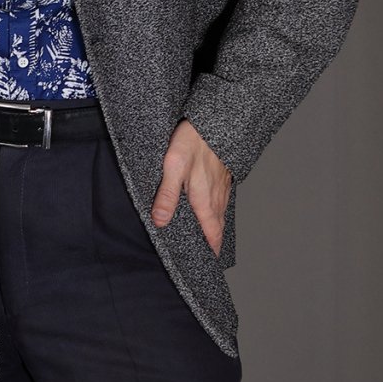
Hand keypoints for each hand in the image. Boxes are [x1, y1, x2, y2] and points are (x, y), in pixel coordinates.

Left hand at [151, 119, 231, 256]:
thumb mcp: (173, 167)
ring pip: (220, 213)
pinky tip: (210, 207)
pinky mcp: (222, 175)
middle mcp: (217, 197)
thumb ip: (166, 196)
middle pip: (217, 227)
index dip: (212, 250)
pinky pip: (221, 199)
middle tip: (208, 254)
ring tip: (208, 236)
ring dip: (215, 226)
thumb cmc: (193, 141)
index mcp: (205, 200)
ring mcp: (222, 186)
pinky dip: (217, 209)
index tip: (210, 263)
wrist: (214, 119)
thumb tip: (160, 222)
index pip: (212, 234)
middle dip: (214, 241)